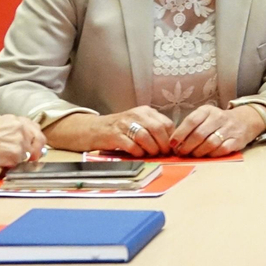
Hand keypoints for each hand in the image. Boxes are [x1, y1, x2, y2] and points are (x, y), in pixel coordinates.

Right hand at [48, 106, 174, 155]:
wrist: (93, 129)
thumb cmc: (120, 129)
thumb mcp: (139, 123)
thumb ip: (154, 129)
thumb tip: (172, 144)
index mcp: (145, 111)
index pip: (166, 123)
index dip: (171, 137)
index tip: (171, 148)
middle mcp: (136, 115)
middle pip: (158, 129)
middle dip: (164, 145)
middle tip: (163, 153)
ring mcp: (124, 124)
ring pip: (146, 137)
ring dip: (151, 149)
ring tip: (151, 154)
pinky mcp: (114, 135)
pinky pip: (132, 145)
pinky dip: (138, 152)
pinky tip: (138, 154)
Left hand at [169, 105, 265, 156]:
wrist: (244, 120)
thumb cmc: (217, 121)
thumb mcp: (204, 117)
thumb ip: (191, 127)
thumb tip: (175, 144)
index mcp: (207, 110)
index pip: (191, 121)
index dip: (180, 134)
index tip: (173, 144)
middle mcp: (219, 117)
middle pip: (199, 134)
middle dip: (187, 146)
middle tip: (182, 153)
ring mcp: (229, 129)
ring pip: (210, 143)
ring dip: (198, 152)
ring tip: (193, 155)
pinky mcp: (237, 140)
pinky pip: (221, 150)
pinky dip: (212, 154)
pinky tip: (207, 155)